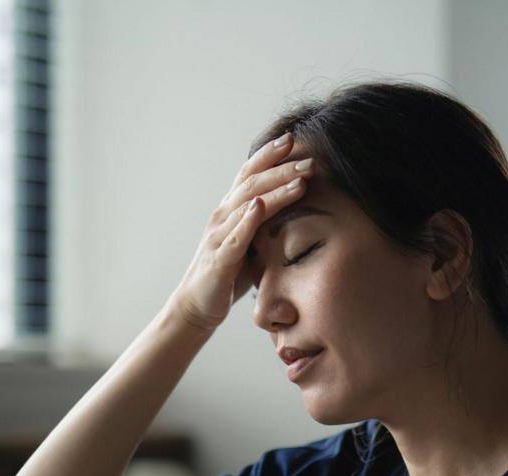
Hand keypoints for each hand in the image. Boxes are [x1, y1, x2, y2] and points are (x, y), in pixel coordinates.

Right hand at [168, 132, 313, 330]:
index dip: (269, 154)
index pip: (250, 173)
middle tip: (311, 159)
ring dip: (275, 190)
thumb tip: (299, 208)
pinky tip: (261, 206)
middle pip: (253, 182)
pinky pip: (235, 236)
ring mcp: (219, 235)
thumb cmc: (229, 273)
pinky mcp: (219, 259)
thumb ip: (267, 222)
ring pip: (248, 204)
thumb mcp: (252, 242)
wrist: (197, 305)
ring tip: (301, 179)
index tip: (293, 139)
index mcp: (232, 209)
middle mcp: (223, 215)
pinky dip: (248, 220)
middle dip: (282, 168)